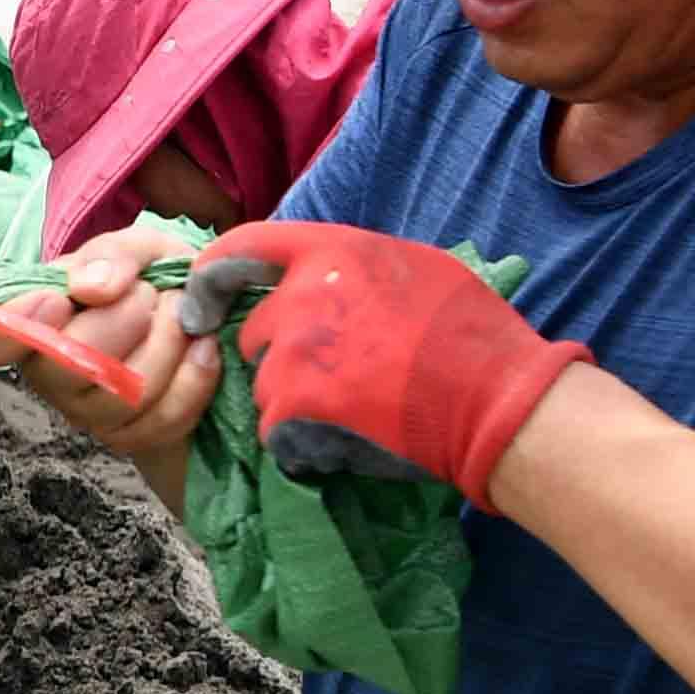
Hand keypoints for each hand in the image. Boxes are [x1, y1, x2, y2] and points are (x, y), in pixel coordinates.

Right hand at [0, 228, 218, 476]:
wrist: (206, 324)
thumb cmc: (154, 282)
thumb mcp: (138, 249)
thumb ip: (113, 255)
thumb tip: (94, 288)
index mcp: (30, 321)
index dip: (10, 328)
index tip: (57, 300)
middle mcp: (47, 372)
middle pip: (61, 369)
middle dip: (120, 322)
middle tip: (150, 293)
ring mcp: (86, 410)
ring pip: (116, 396)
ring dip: (166, 344)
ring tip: (183, 314)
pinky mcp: (129, 436)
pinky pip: (158, 419)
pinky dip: (193, 378)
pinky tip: (203, 348)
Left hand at [185, 218, 590, 508]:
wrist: (494, 398)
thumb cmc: (471, 331)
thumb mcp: (414, 267)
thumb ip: (355, 267)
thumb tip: (326, 276)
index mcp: (331, 251)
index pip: (243, 248)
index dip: (212, 277)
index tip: (200, 306)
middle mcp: (302, 296)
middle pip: (254, 335)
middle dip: (282, 358)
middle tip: (339, 379)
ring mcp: (294, 354)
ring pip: (265, 388)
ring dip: (295, 405)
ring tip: (356, 411)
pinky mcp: (295, 409)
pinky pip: (277, 432)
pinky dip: (304, 445)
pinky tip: (350, 441)